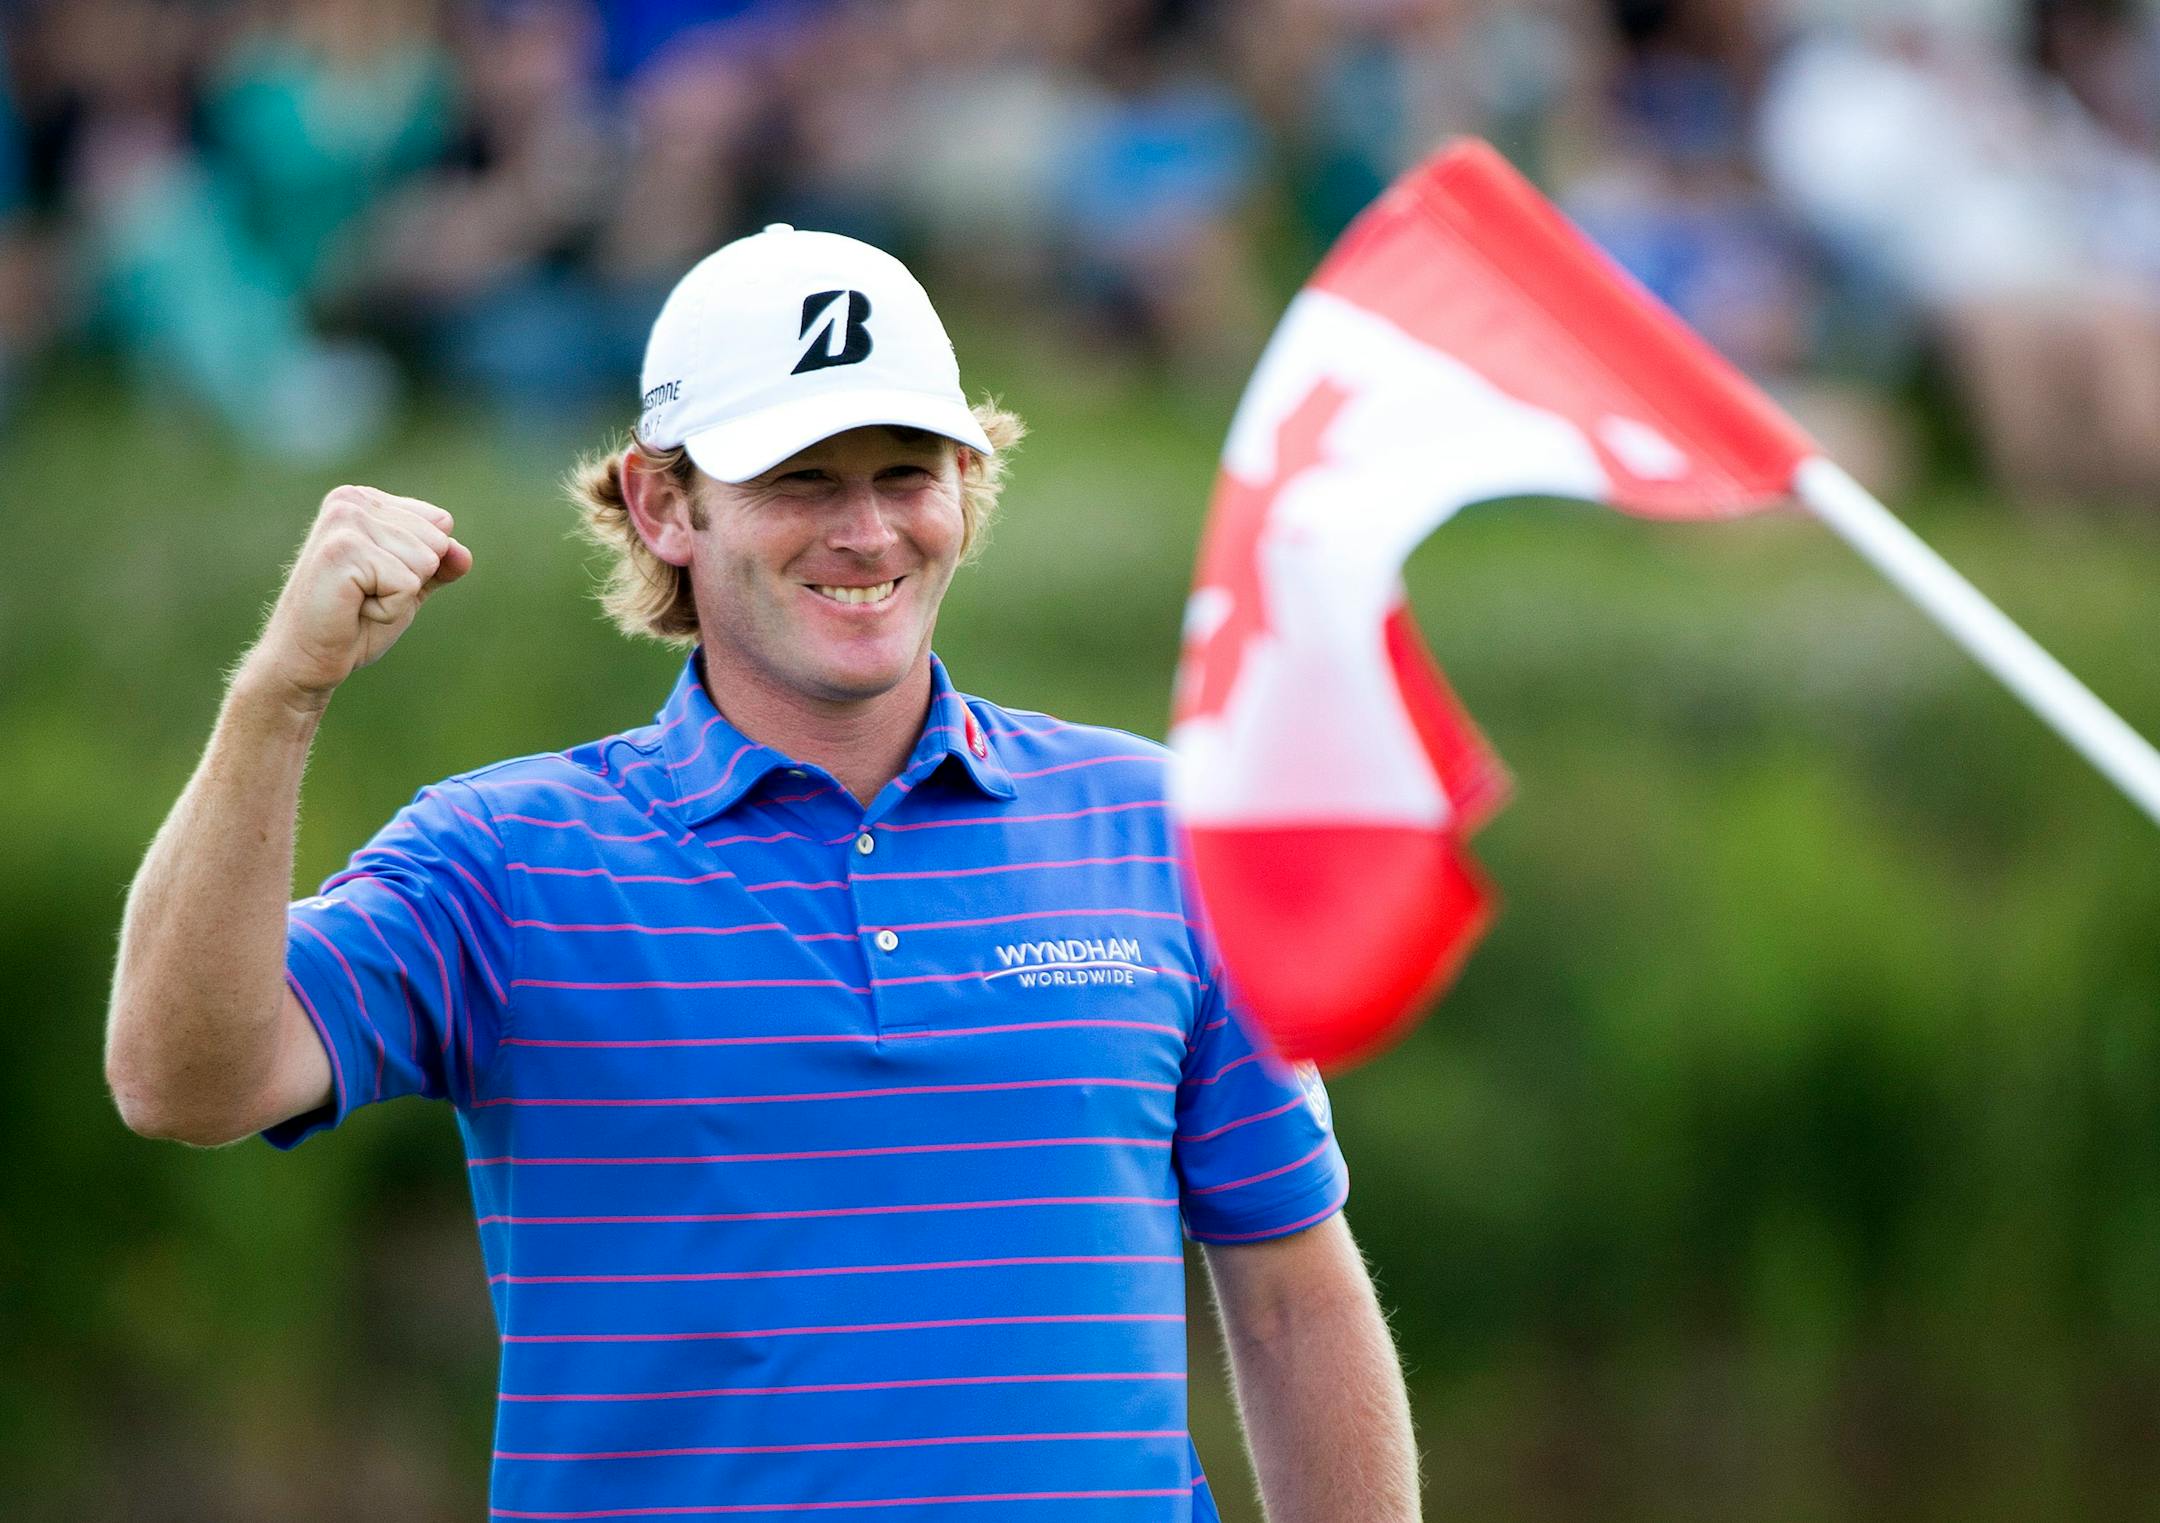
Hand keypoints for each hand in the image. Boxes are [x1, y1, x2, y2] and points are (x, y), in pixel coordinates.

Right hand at [241, 485, 472, 710]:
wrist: (306, 659)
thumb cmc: (354, 622)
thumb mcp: (408, 587)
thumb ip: (440, 566)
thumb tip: (464, 554)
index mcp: (365, 500)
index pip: (440, 523)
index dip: (421, 565)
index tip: (377, 579)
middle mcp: (351, 501)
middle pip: (437, 541)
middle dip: (411, 581)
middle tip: (365, 595)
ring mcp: (344, 522)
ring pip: (425, 561)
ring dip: (399, 596)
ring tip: (358, 601)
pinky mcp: (343, 552)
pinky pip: (407, 585)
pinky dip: (388, 609)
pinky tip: (353, 609)